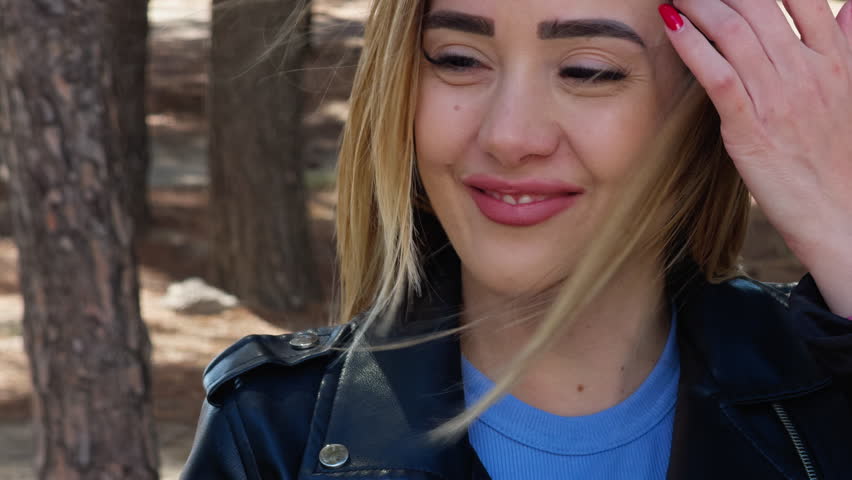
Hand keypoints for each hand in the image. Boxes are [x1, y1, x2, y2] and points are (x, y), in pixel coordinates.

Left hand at [660, 0, 851, 315]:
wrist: (838, 210)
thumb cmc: (837, 154)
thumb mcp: (849, 92)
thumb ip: (846, 45)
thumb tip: (849, 8)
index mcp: (834, 58)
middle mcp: (807, 70)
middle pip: (759, 7)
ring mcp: (777, 96)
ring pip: (733, 32)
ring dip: (699, 5)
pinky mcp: (749, 125)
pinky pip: (716, 73)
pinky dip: (691, 44)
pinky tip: (671, 24)